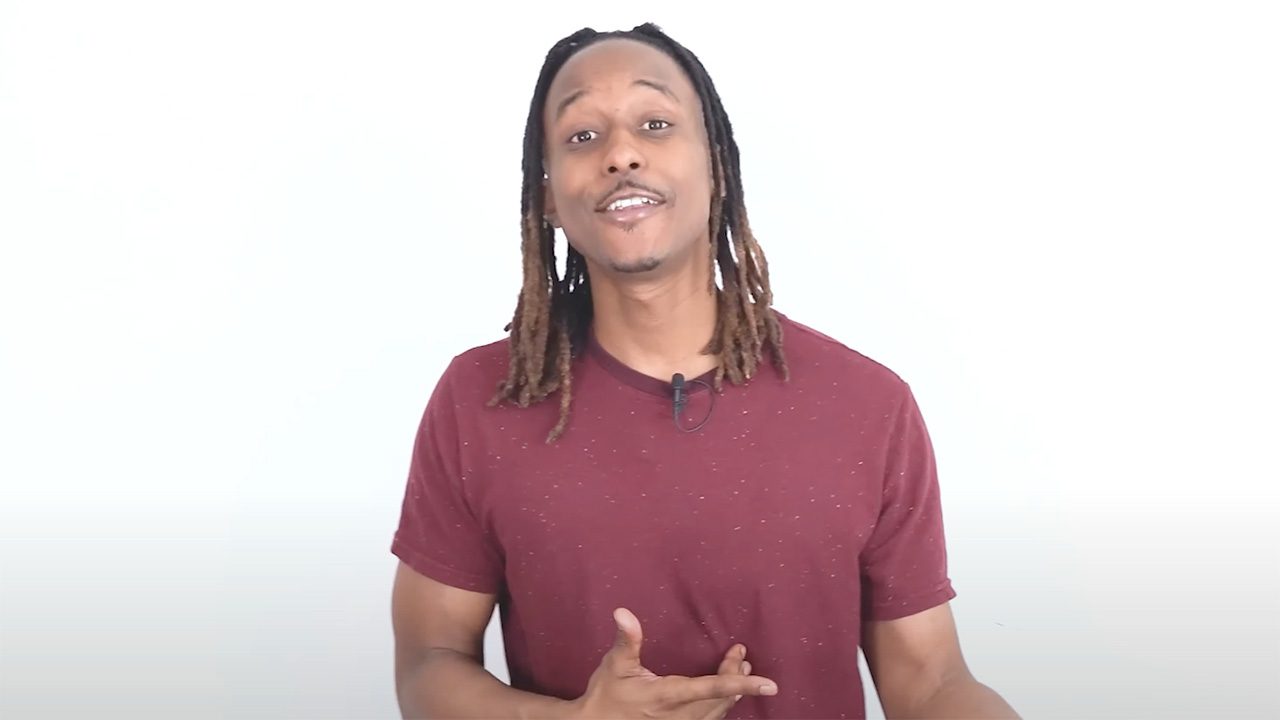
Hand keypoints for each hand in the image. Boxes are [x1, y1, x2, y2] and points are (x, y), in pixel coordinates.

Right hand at [570, 608, 778, 718]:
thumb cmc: (606, 694)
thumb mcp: (614, 664)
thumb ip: (626, 639)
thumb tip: (624, 612)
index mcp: (666, 696)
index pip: (711, 688)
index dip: (741, 684)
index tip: (769, 684)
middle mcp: (679, 715)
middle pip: (722, 698)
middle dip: (737, 676)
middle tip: (740, 652)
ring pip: (720, 711)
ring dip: (735, 689)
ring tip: (742, 665)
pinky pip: (711, 718)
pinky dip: (725, 702)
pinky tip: (730, 691)